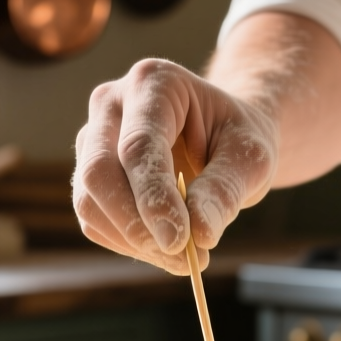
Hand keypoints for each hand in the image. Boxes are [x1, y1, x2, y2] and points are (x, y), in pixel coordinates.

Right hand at [74, 59, 277, 274]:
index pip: (139, 146)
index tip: (180, 241)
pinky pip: (95, 220)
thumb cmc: (237, 139)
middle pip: (99, 171)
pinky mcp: (88, 176)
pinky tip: (165, 248)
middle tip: (183, 257)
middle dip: (137, 224)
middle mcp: (110, 104)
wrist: (223, 137)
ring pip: (89, 201)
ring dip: (134, 241)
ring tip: (185, 258)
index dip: (154, 197)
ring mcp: (92, 139)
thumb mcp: (251, 156)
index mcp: (152, 82)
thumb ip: (226, 189)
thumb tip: (199, 234)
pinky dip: (128, 244)